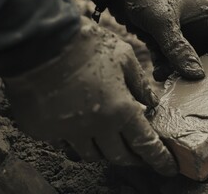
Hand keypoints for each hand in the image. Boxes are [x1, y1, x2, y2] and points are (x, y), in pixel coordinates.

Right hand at [3, 17, 176, 175]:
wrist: (39, 39)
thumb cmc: (86, 44)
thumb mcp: (124, 57)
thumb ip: (140, 84)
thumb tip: (151, 103)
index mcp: (120, 110)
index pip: (145, 144)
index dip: (159, 159)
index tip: (168, 167)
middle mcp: (96, 127)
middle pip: (119, 156)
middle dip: (134, 159)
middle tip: (140, 155)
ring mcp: (67, 131)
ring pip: (92, 155)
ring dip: (105, 151)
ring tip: (111, 141)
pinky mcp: (43, 130)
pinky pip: (65, 145)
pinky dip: (77, 142)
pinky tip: (81, 129)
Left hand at [108, 0, 207, 81]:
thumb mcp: (163, 20)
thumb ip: (178, 48)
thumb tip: (196, 76)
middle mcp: (200, 27)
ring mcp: (183, 36)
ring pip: (191, 63)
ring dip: (184, 75)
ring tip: (178, 87)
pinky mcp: (167, 43)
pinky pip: (172, 62)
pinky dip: (167, 70)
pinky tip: (159, 75)